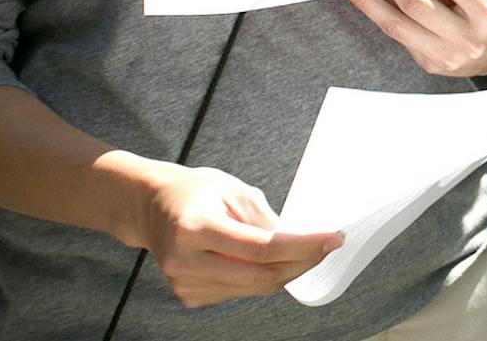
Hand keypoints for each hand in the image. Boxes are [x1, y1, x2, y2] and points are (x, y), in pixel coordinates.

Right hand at [131, 163, 340, 306]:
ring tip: (296, 246)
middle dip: (302, 263)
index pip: (262, 248)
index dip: (303, 247)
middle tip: (328, 245)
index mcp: (196, 229)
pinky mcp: (188, 295)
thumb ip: (265, 220)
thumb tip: (300, 242)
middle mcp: (186, 262)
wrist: (152, 208)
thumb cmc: (197, 192)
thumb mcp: (234, 191)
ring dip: (284, 270)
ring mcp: (184, 284)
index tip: (334, 239)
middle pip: (260, 276)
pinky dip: (259, 276)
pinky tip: (260, 257)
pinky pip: (239, 291)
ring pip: (253, 288)